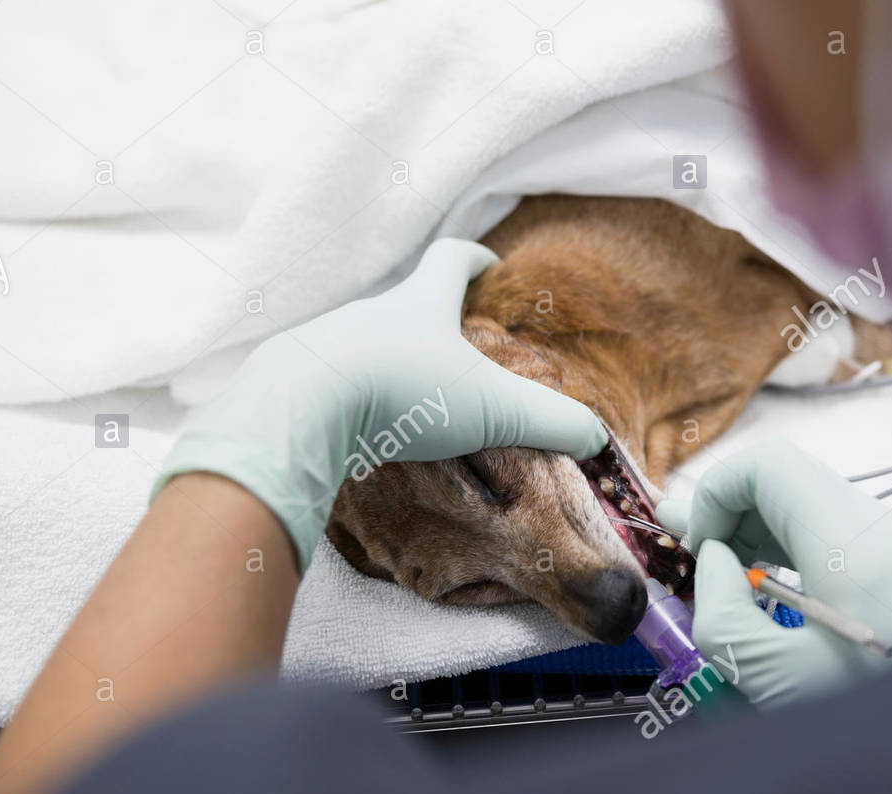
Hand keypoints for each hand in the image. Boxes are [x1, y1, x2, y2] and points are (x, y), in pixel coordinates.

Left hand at [155, 238, 605, 570]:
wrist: (301, 408)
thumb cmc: (404, 390)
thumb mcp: (492, 407)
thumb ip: (549, 421)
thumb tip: (595, 436)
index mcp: (421, 303)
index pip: (450, 260)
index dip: (473, 259)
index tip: (488, 264)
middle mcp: (371, 313)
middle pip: (405, 303)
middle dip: (430, 321)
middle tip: (456, 350)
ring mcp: (328, 345)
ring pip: (366, 345)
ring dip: (389, 363)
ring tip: (409, 400)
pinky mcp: (296, 383)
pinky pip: (332, 384)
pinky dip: (352, 399)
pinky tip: (360, 429)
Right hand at [657, 440, 891, 708]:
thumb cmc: (881, 738)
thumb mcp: (778, 680)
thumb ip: (722, 612)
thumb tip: (713, 561)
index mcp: (856, 546)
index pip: (768, 465)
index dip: (714, 494)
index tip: (695, 551)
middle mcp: (888, 531)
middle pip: (789, 481)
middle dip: (729, 512)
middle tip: (686, 555)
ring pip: (811, 506)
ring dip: (757, 533)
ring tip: (719, 577)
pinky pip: (836, 537)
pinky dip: (790, 552)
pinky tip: (766, 592)